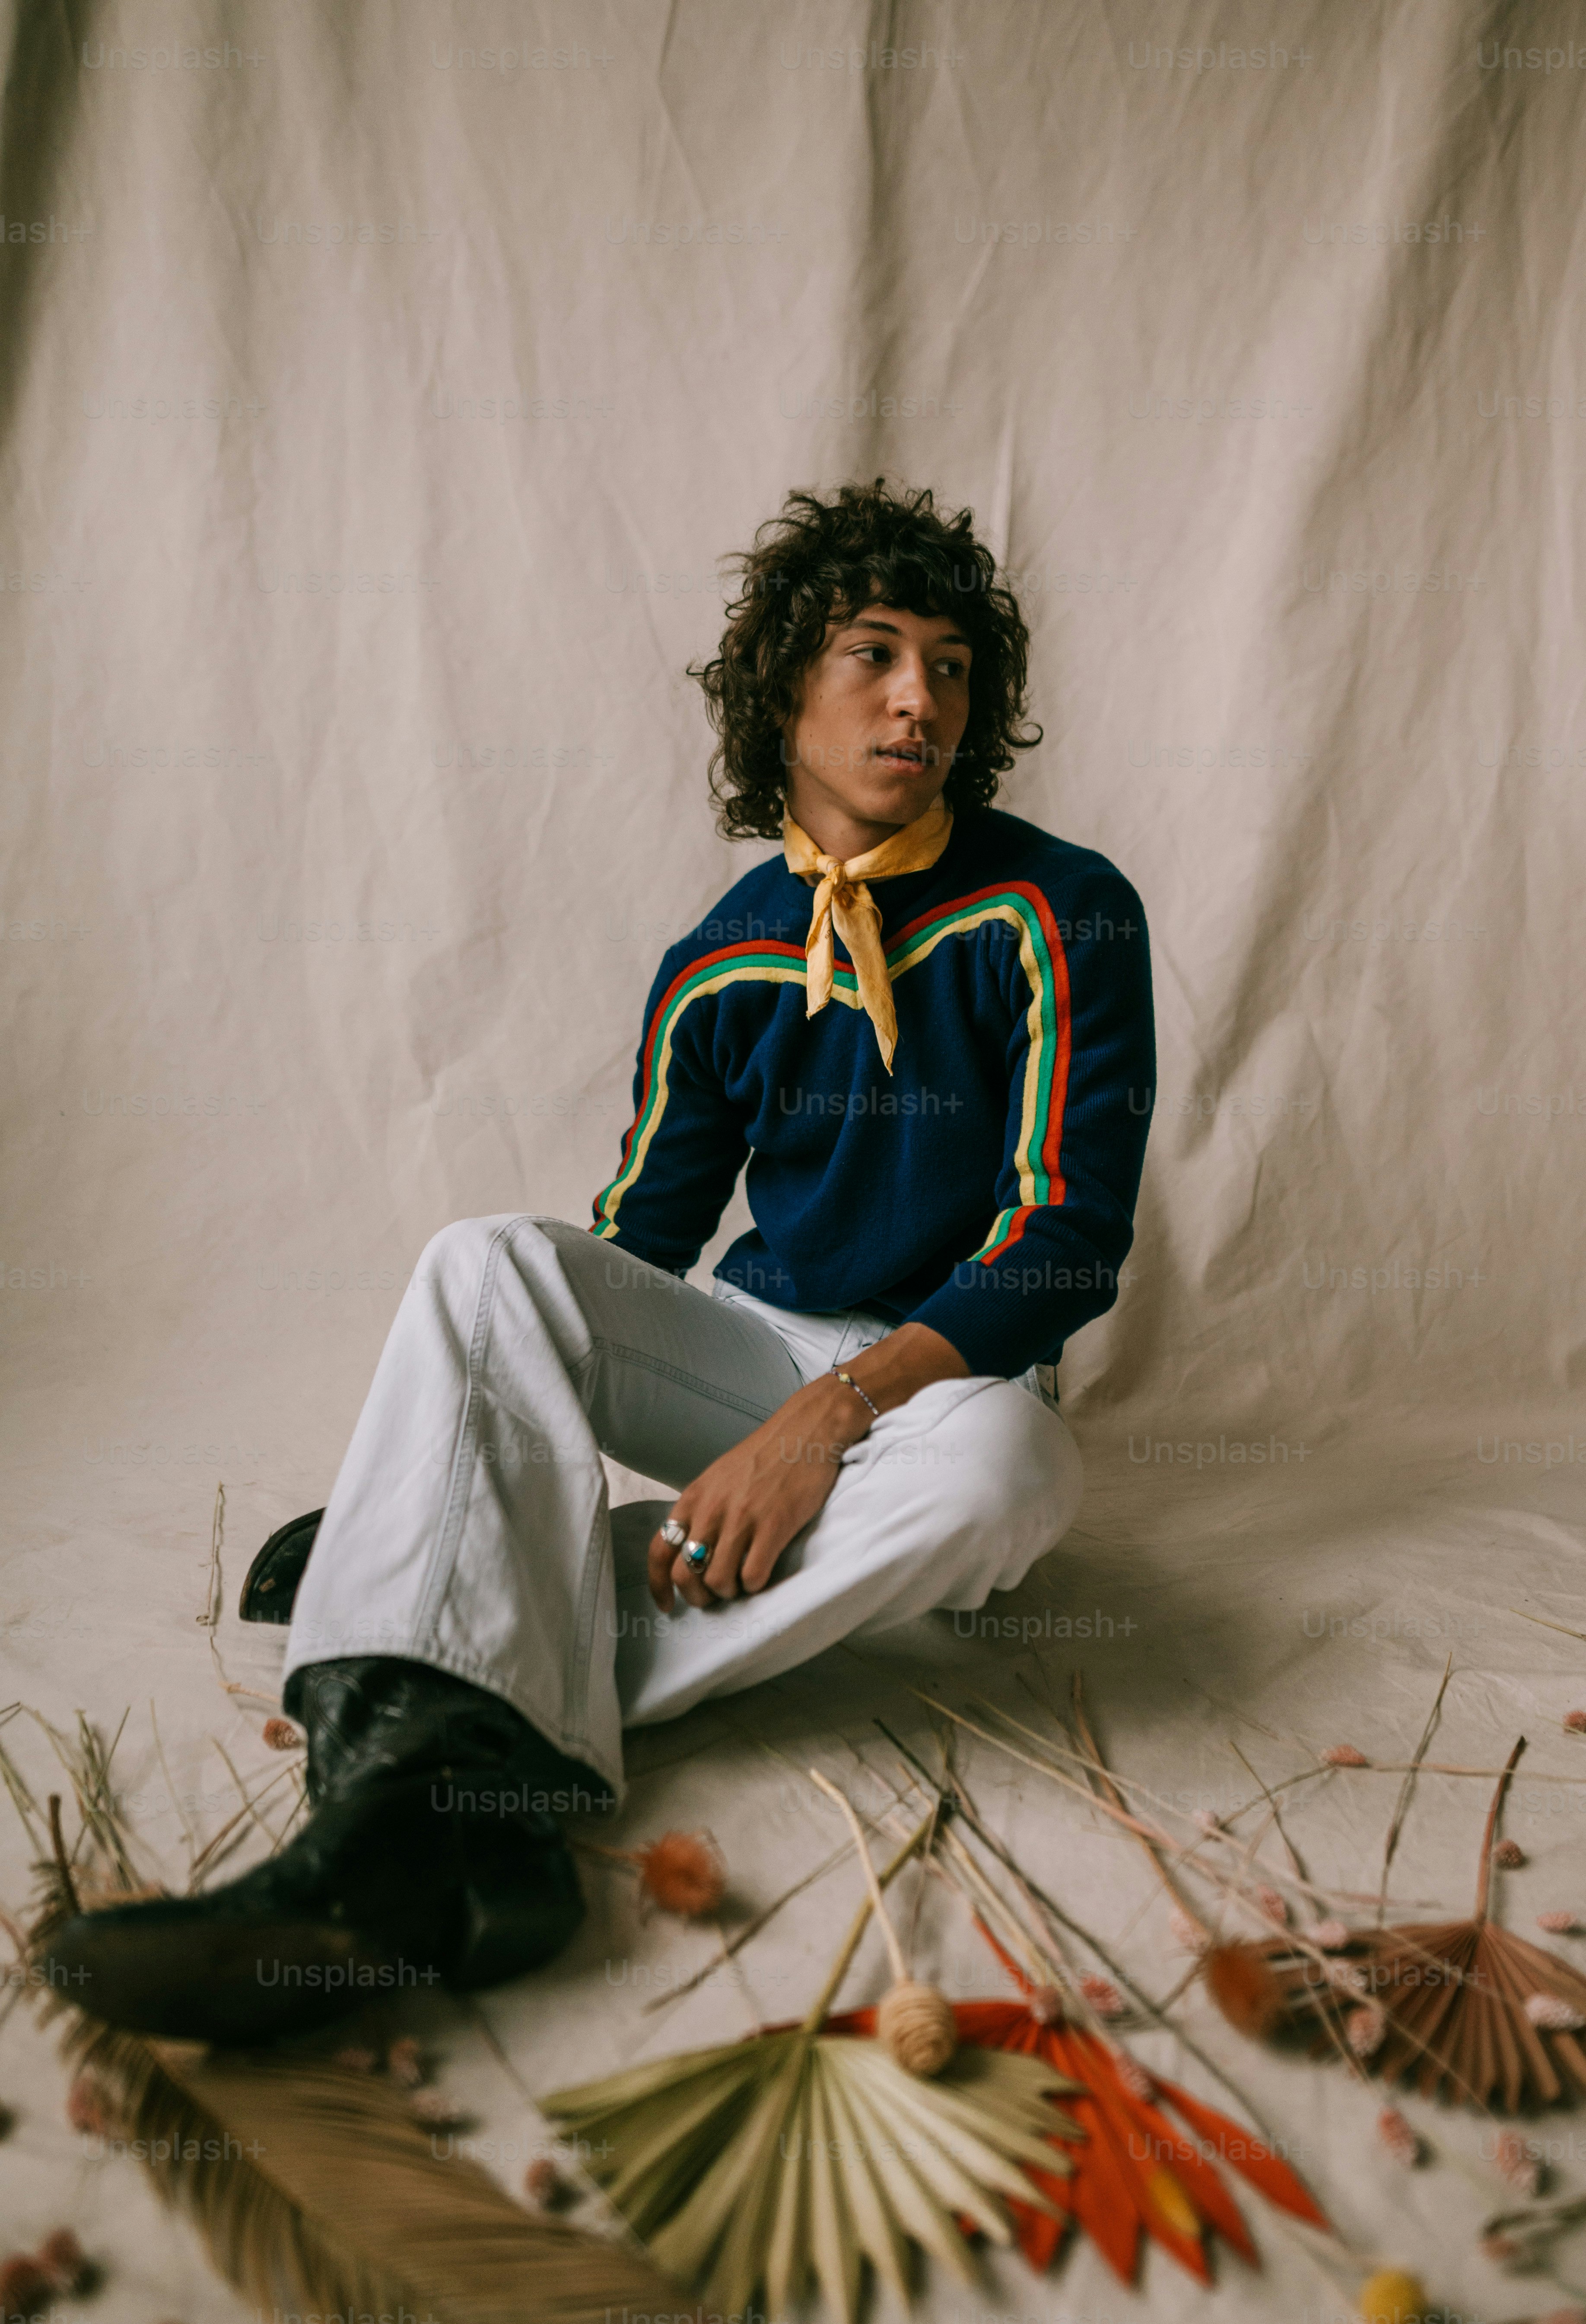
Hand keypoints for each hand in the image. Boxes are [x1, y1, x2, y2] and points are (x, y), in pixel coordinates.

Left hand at [646, 1321, 968, 1612]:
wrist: (805, 1430)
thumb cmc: (765, 1455)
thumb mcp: (719, 1478)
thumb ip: (702, 1511)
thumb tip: (693, 1553)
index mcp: (694, 1497)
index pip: (660, 1550)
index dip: (659, 1585)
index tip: (667, 1605)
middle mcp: (712, 1509)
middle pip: (686, 1574)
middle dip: (698, 1596)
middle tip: (715, 1596)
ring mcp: (742, 1518)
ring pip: (718, 1581)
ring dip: (730, 1591)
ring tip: (743, 1581)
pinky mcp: (774, 1526)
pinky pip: (753, 1576)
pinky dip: (755, 1585)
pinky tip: (764, 1573)